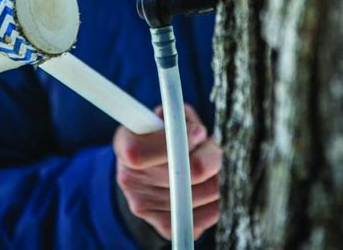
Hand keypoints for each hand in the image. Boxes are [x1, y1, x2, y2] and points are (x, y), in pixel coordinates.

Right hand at [113, 104, 220, 240]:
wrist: (143, 173)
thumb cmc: (159, 136)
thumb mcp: (163, 117)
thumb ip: (178, 118)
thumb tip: (197, 133)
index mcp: (125, 145)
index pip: (143, 151)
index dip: (178, 140)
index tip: (199, 132)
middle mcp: (130, 179)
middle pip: (188, 173)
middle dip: (211, 155)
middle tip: (213, 147)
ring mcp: (145, 206)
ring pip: (206, 191)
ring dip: (216, 175)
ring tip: (210, 163)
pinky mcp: (164, 226)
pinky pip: (208, 214)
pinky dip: (216, 198)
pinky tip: (207, 184)